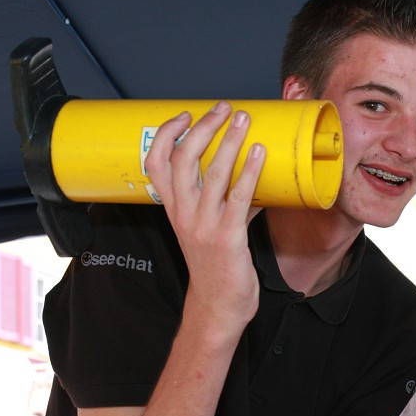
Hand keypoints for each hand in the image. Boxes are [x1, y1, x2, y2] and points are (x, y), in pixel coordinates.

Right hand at [144, 102, 265, 326]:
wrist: (218, 307)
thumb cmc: (215, 266)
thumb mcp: (206, 228)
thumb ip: (222, 199)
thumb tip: (249, 172)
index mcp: (174, 209)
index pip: (155, 163)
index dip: (166, 134)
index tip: (185, 115)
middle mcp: (184, 213)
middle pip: (183, 159)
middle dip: (203, 128)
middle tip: (223, 109)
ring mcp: (204, 225)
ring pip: (212, 173)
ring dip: (230, 141)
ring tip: (244, 120)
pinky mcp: (228, 237)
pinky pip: (240, 197)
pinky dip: (251, 171)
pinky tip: (260, 153)